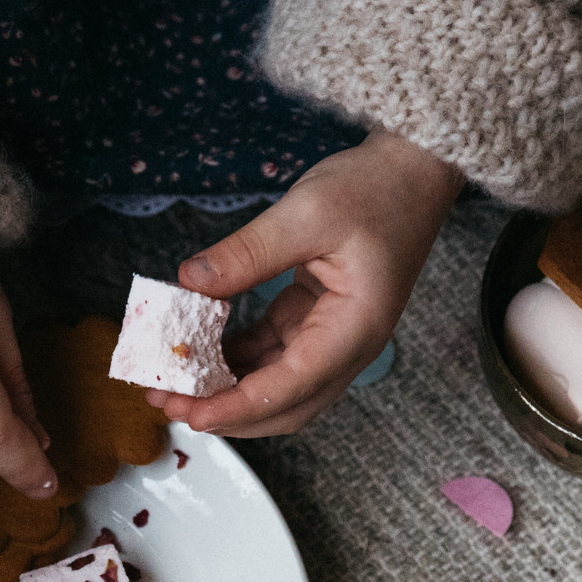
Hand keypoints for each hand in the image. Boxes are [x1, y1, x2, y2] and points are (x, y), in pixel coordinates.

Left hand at [166, 132, 464, 437]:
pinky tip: (198, 349)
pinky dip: (236, 358)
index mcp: (354, 330)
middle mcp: (347, 346)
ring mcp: (332, 336)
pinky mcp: (316, 320)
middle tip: (167, 402)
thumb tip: (189, 282)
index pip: (290, 387)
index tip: (190, 413)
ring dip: (226, 389)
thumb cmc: (376, 188)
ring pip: (275, 386)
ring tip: (173, 381)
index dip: (236, 406)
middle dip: (225, 412)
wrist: (414, 168)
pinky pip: (272, 354)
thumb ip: (247, 252)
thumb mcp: (306, 213)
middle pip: (283, 406)